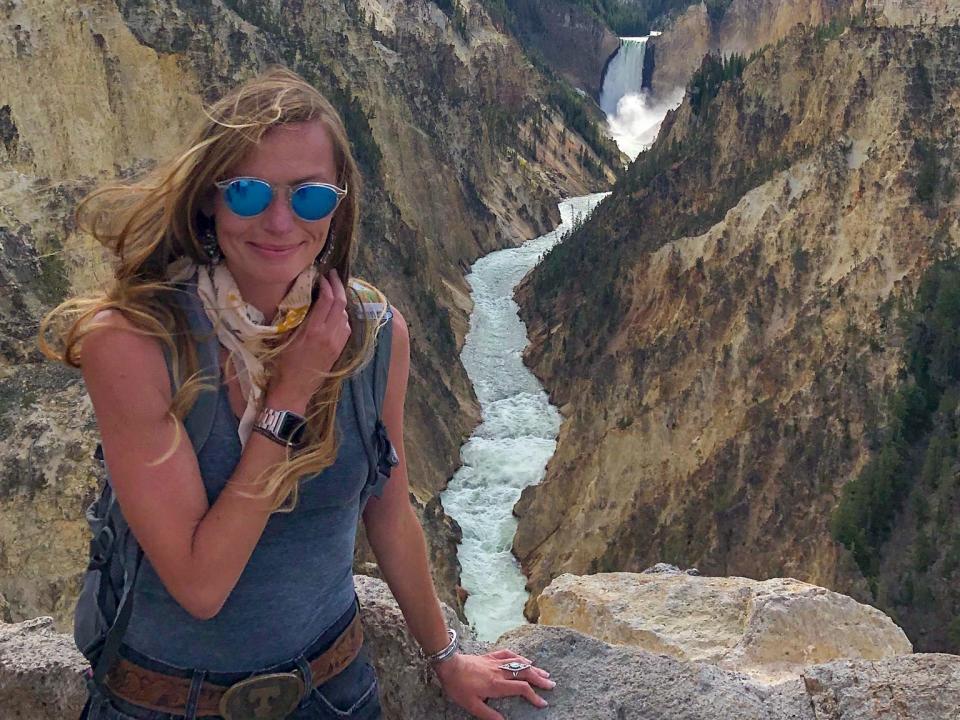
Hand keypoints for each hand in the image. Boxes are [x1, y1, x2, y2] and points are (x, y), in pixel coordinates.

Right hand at [269, 270, 350, 402]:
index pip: (327, 299)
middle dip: (338, 286)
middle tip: (332, 276)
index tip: (321, 276)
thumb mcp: (286, 337)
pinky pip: (346, 327)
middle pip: (341, 303)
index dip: (326, 284)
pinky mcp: (340, 350)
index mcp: (313, 330)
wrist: (294, 389)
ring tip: (332, 293)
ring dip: (340, 302)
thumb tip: (306, 298)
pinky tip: (334, 314)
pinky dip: (341, 317)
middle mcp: (328, 335)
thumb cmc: (284, 363)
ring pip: (345, 315)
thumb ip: (299, 318)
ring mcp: (337, 343)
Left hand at [434, 649, 555, 719]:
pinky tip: (525, 659)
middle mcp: (500, 672)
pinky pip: (508, 654)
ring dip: (534, 668)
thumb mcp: (471, 705)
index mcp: (497, 685)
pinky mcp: (490, 656)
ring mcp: (496, 662)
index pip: (521, 689)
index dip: (534, 696)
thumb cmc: (458, 686)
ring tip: (545, 673)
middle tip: (552, 685)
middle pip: (525, 673)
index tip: (543, 703)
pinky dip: (519, 657)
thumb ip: (488, 715)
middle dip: (540, 679)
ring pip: (519, 663)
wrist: (449, 665)